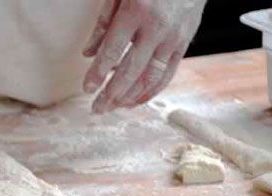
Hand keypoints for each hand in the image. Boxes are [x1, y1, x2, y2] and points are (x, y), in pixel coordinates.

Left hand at [82, 0, 206, 112]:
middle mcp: (157, 28)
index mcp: (137, 10)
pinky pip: (168, 74)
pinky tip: (135, 101)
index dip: (98, 73)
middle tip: (97, 108)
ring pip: (150, 77)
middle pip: (131, 70)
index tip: (87, 88)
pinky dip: (151, 91)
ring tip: (113, 107)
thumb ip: (103, 22)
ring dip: (130, 97)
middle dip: (111, 93)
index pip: (112, 51)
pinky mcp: (185, 43)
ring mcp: (174, 37)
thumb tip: (87, 54)